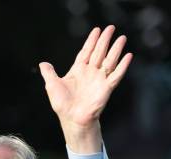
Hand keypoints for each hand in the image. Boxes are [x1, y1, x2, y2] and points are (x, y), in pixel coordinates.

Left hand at [39, 25, 132, 152]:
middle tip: (111, 27)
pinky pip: (116, 74)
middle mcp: (90, 72)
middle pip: (99, 52)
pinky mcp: (106, 88)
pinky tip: (128, 56)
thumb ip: (49, 73)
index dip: (91, 41)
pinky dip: (122, 66)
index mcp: (78, 70)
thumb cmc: (62, 104)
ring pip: (110, 60)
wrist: (72, 118)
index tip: (97, 30)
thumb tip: (42, 63)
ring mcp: (99, 79)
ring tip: (122, 38)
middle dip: (105, 40)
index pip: (86, 51)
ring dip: (116, 49)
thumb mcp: (52, 85)